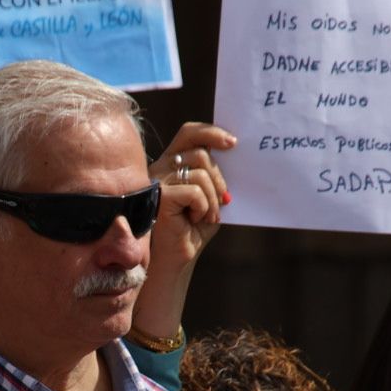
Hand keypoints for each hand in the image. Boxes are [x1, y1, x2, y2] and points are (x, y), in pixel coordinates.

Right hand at [147, 122, 235, 272]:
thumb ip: (215, 173)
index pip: (189, 133)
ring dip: (213, 198)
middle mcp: (161, 166)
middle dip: (219, 178)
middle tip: (223, 200)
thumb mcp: (210, 195)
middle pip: (200, 153)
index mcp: (172, 161)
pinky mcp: (160, 196)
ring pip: (200, 173)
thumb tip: (232, 151)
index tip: (233, 143)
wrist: (177, 257)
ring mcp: (158, 180)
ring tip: (207, 215)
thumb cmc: (194, 227)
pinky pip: (194, 191)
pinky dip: (203, 207)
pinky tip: (194, 220)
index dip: (211, 132)